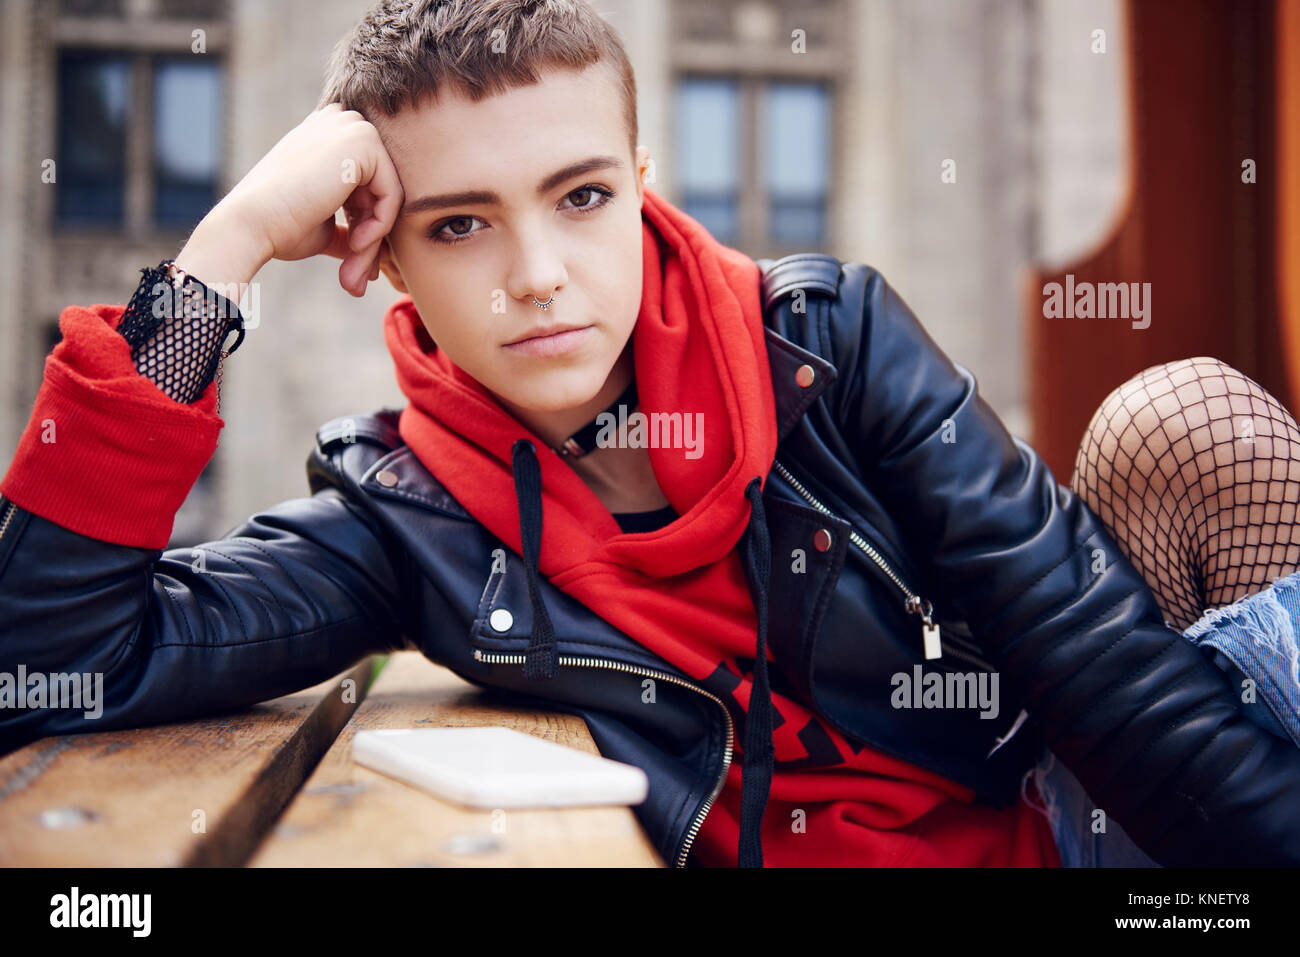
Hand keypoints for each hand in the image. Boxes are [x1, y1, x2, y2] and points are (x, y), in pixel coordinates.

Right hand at [217, 102, 404, 297]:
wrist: (252, 223)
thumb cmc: (281, 226)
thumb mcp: (325, 226)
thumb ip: (354, 230)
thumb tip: (379, 256)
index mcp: (329, 136)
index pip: (371, 183)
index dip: (364, 224)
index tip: (353, 257)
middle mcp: (340, 122)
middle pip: (382, 189)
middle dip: (372, 237)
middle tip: (355, 278)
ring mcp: (352, 127)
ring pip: (389, 194)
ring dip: (375, 239)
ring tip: (354, 270)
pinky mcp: (363, 141)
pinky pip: (393, 194)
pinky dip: (380, 227)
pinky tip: (357, 242)